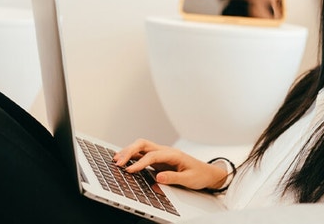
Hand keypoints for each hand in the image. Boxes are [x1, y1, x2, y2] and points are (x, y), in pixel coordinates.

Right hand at [113, 139, 227, 190]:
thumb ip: (174, 177)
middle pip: (143, 144)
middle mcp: (165, 151)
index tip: (129, 170)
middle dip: (129, 151)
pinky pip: (142, 154)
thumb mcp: (189, 179)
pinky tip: (124, 160)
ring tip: (116, 160)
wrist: (207, 172)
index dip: (139, 163)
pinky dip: (131, 156)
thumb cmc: (199, 174)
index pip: (152, 156)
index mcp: (173, 154)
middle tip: (118, 161)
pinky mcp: (158, 159)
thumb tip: (158, 177)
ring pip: (141, 147)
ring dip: (128, 151)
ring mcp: (161, 154)